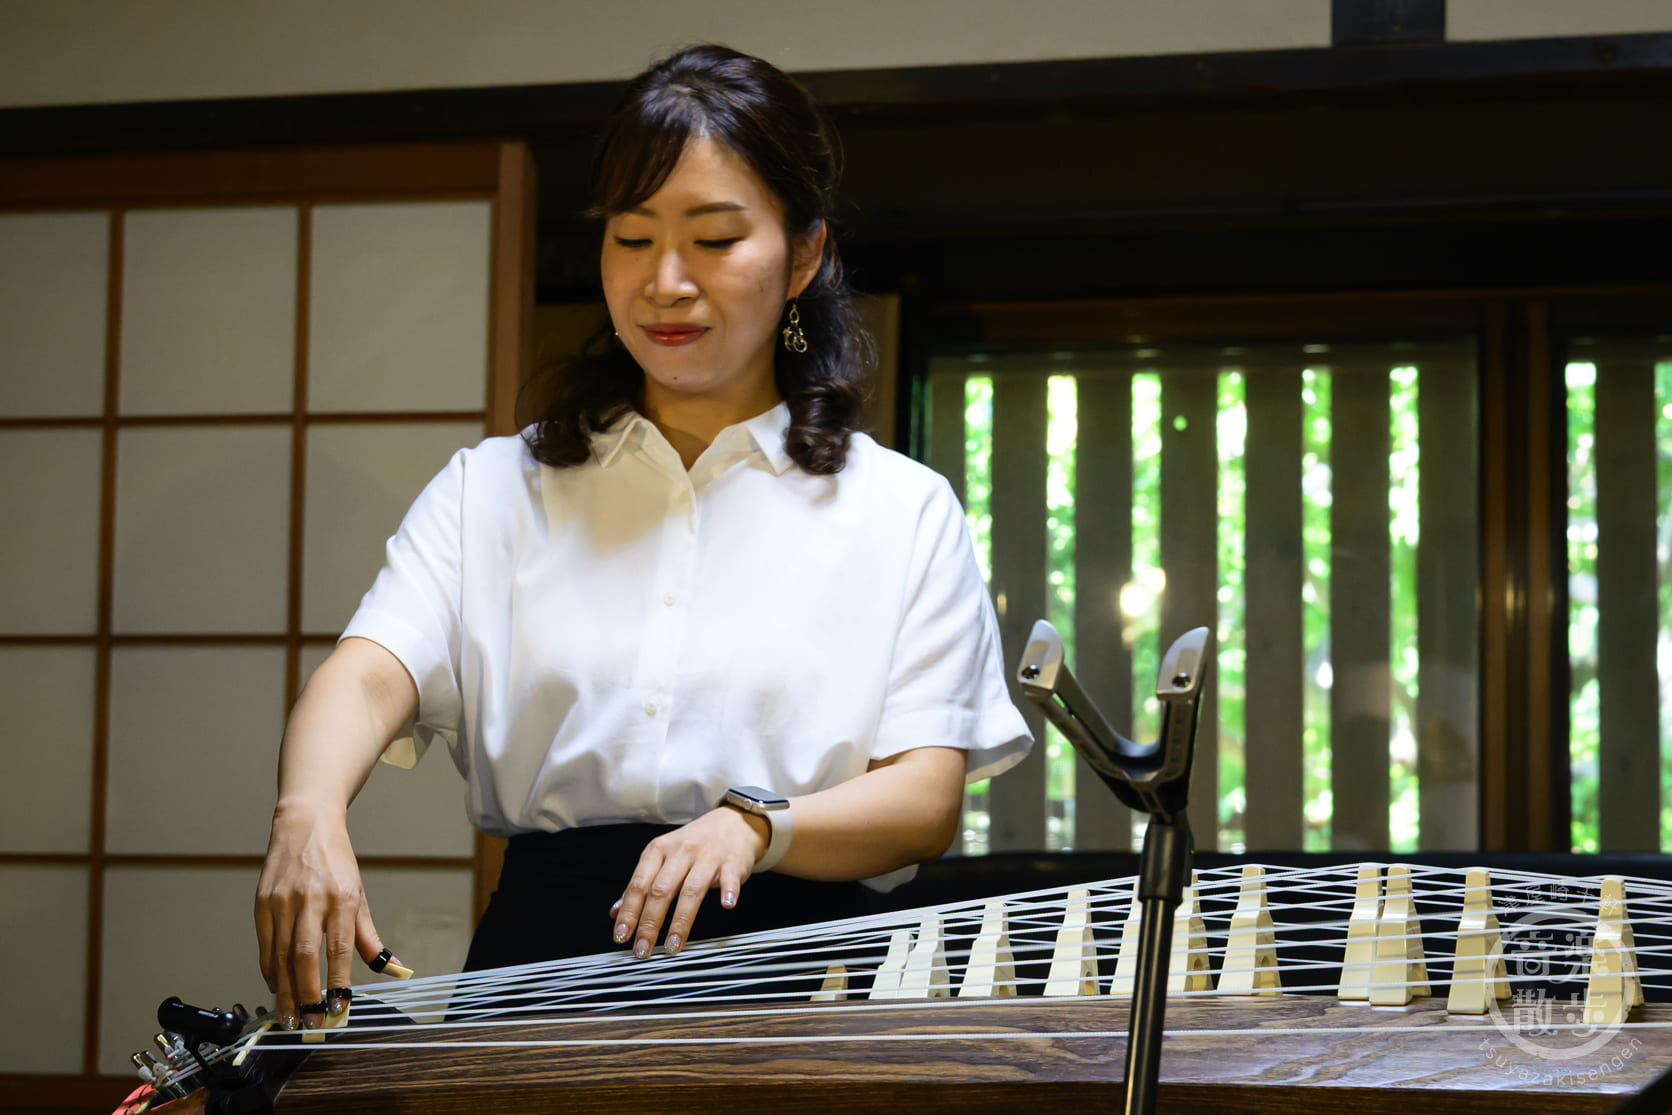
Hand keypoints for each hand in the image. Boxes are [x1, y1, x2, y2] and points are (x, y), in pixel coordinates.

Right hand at [253, 800, 398, 1027]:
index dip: (338, 982)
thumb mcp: (359, 895)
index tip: (339, 1010)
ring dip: (285, 992)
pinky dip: (270, 970)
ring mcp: (282, 901)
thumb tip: (394, 969)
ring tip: (290, 1018)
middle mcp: (310, 900)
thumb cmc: (336, 862)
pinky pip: (265, 945)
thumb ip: (370, 937)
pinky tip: (277, 988)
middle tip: (310, 1024)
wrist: (305, 824)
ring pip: (280, 956)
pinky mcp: (261, 902)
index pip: (339, 949)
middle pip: (304, 957)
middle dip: (306, 995)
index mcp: (341, 897)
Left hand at [612, 806, 768, 957]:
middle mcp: (681, 851)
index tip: (622, 936)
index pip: (639, 884)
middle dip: (650, 923)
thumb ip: (641, 884)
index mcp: (659, 850)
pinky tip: (725, 906)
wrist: (732, 823)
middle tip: (643, 949)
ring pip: (691, 890)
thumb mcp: (662, 856)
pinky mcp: (732, 861)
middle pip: (662, 890)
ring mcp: (708, 855)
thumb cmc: (694, 843)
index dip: (629, 912)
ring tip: (672, 946)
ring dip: (681, 921)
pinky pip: (729, 877)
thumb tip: (616, 913)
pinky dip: (727, 891)